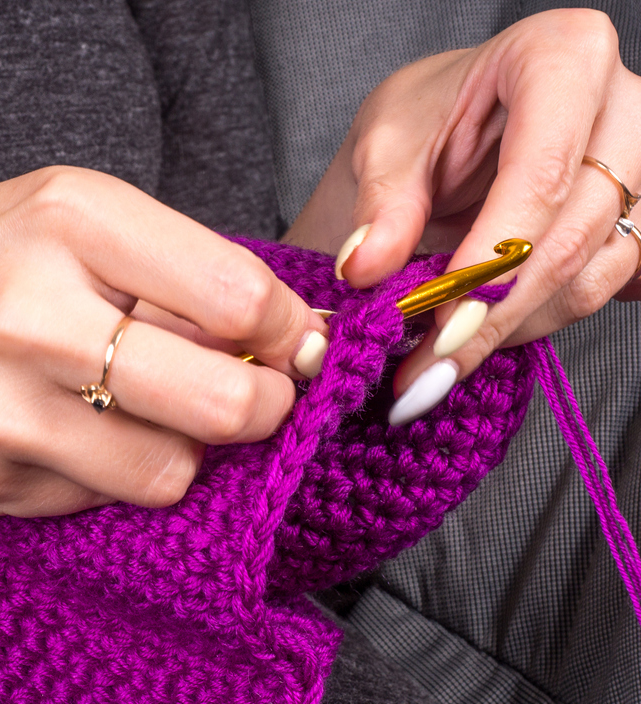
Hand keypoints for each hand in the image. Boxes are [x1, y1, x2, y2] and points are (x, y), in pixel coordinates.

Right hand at [0, 166, 327, 560]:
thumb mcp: (53, 213)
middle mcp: (27, 313)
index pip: (237, 297)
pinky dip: (103, 474)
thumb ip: (164, 264)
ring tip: (146, 417)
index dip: (288, 332)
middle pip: (222, 402)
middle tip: (254, 400)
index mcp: (63, 220)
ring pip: (167, 475)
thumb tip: (276, 335)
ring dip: (184, 454)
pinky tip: (62, 433)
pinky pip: (93, 501)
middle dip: (264, 410)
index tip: (288, 343)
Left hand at [286, 9, 640, 413]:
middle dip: (489, 316)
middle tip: (423, 370)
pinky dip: (532, 325)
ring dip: (510, 330)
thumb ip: (382, 205)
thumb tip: (366, 268)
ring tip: (433, 364)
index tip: (435, 321)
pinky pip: (599, 291)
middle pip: (570, 235)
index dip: (489, 260)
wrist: (449, 132)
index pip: (540, 174)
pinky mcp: (639, 220)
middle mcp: (622, 107)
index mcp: (562, 56)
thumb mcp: (387, 142)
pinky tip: (476, 341)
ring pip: (592, 274)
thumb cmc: (427, 119)